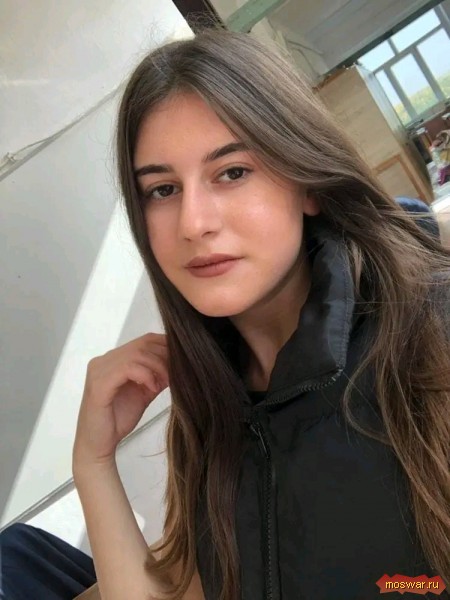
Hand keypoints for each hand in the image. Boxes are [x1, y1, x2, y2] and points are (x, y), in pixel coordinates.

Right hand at [73, 333, 168, 469]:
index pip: (145, 340)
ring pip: (137, 354)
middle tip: (178, 371)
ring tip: (166, 382)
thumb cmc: (117, 420)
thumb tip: (179, 363)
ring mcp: (99, 370)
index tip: (183, 359)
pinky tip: (152, 387)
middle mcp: (104, 360)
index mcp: (114, 359)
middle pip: (143, 344)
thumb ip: (158, 376)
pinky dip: (145, 375)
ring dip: (158, 366)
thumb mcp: (145, 392)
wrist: (98, 446)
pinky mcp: (99, 383)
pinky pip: (127, 368)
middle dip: (165, 356)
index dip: (167, 346)